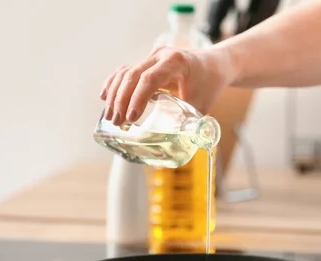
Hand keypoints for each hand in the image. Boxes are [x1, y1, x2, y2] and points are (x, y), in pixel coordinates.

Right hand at [100, 45, 233, 125]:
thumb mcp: (203, 104)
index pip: (150, 79)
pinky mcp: (147, 62)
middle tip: (117, 122)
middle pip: (133, 75)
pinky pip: (126, 71)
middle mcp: (160, 55)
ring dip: (115, 95)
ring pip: (126, 73)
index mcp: (175, 62)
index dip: (138, 98)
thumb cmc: (210, 83)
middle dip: (122, 100)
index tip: (131, 118)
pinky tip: (105, 97)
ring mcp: (152, 57)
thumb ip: (189, 121)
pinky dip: (115, 84)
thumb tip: (176, 145)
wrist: (214, 64)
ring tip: (111, 117)